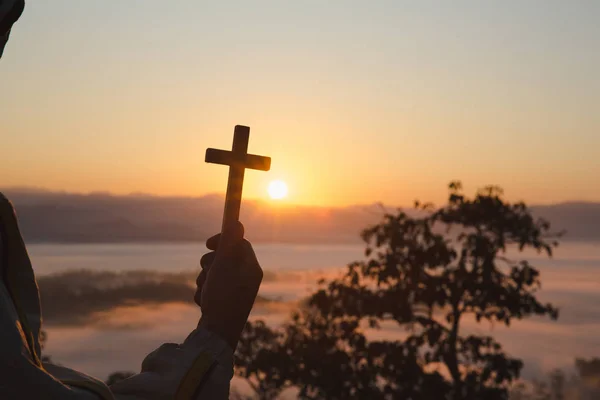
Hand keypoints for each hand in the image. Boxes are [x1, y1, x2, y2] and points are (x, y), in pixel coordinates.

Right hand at [195, 222, 262, 349]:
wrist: (217, 334)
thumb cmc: (223, 296)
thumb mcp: (226, 264)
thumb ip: (230, 241)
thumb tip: (236, 221)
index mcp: (252, 268)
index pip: (239, 243)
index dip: (223, 239)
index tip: (208, 243)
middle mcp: (246, 279)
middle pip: (224, 257)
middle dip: (210, 262)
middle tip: (207, 271)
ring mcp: (235, 293)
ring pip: (213, 273)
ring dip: (204, 278)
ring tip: (205, 290)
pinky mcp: (224, 303)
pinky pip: (210, 289)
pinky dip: (204, 292)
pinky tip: (205, 302)